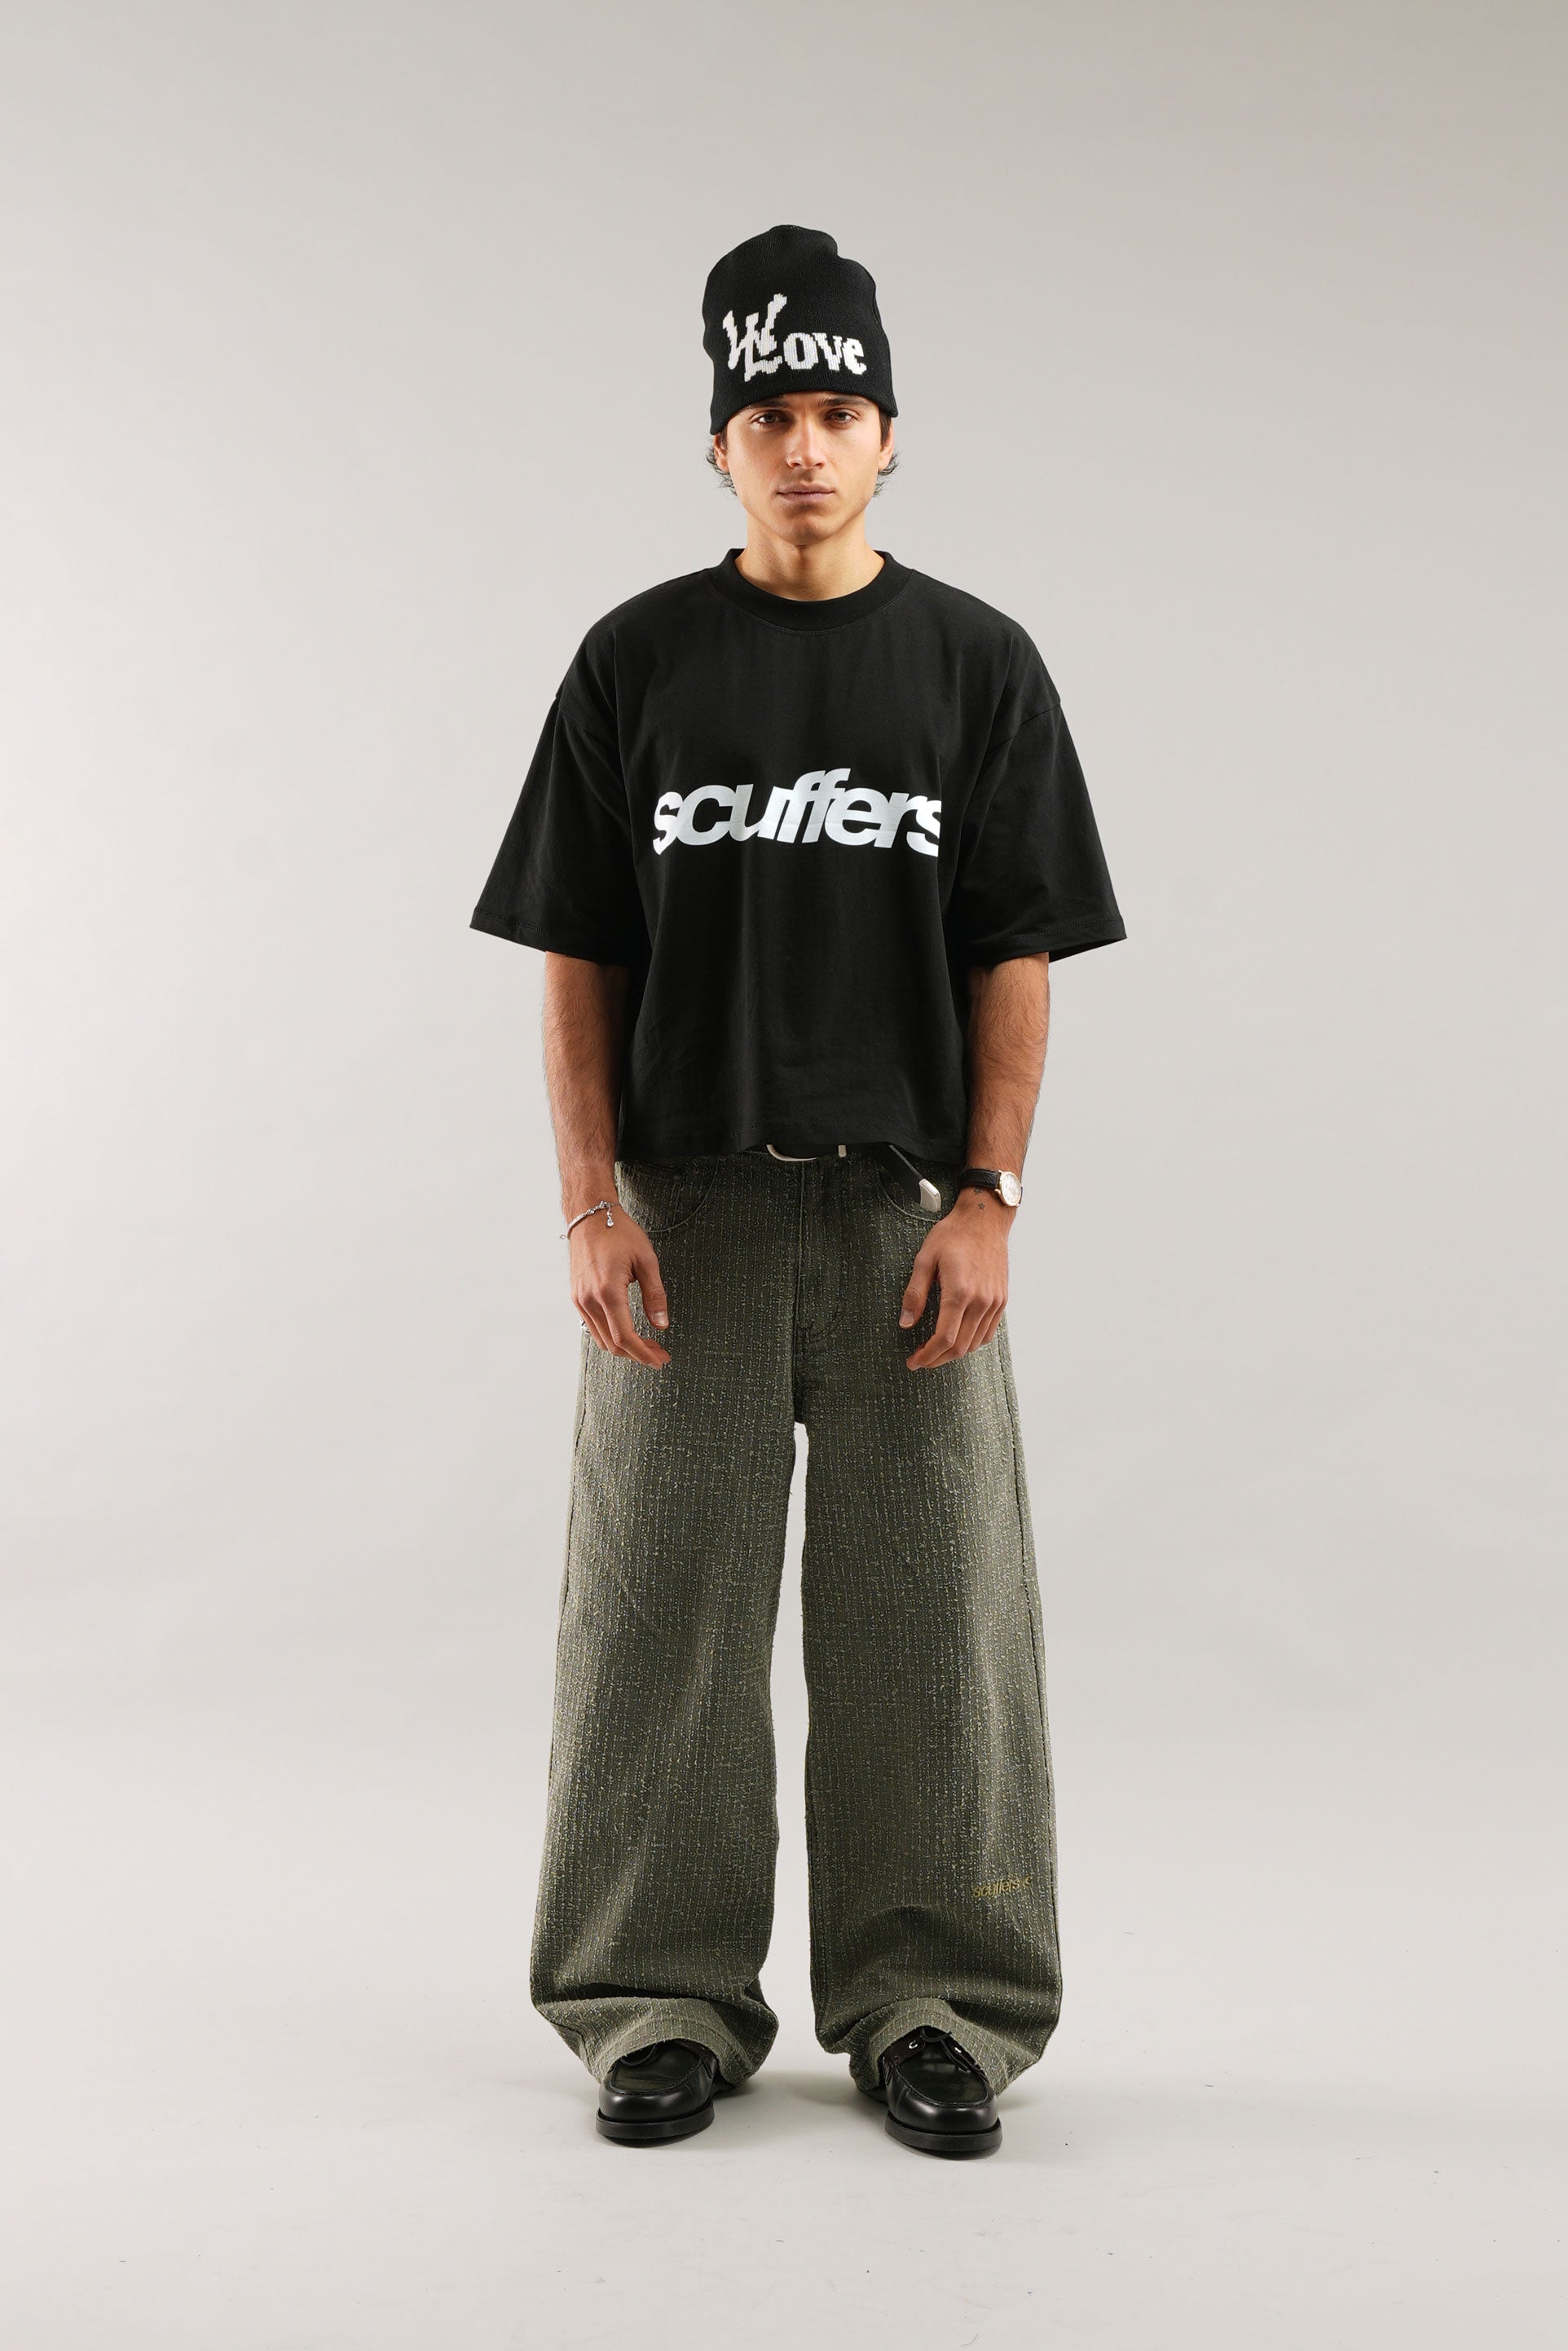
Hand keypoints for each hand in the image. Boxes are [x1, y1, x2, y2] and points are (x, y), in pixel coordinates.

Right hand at [570, 1208, 671, 1366]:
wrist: (589, 1216)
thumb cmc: (619, 1233)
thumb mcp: (646, 1260)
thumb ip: (655, 1295)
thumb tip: (662, 1325)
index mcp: (608, 1292)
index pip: (625, 1337)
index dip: (644, 1353)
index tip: (660, 1359)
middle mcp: (589, 1300)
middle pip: (612, 1344)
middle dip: (637, 1354)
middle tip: (659, 1354)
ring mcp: (579, 1300)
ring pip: (601, 1339)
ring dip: (624, 1348)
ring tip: (646, 1345)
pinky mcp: (576, 1297)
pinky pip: (593, 1327)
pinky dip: (610, 1337)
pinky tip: (626, 1332)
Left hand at [899, 1189, 1010, 1368]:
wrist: (985, 1221)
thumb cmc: (953, 1235)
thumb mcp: (925, 1259)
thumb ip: (914, 1293)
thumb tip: (905, 1322)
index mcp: (959, 1292)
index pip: (944, 1338)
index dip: (927, 1355)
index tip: (914, 1361)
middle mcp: (981, 1301)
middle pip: (960, 1347)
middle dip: (937, 1359)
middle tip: (921, 1361)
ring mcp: (994, 1302)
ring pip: (975, 1343)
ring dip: (954, 1353)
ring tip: (936, 1351)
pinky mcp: (1001, 1300)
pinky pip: (988, 1333)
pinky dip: (972, 1343)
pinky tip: (958, 1339)